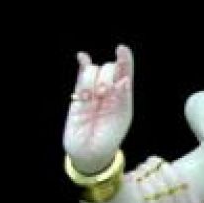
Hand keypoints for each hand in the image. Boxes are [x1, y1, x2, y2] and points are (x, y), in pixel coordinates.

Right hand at [64, 45, 133, 173]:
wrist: (89, 153)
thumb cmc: (109, 140)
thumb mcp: (120, 119)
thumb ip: (121, 98)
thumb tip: (124, 79)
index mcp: (123, 99)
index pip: (125, 74)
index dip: (125, 60)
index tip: (122, 49)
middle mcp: (110, 93)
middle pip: (109, 70)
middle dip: (106, 78)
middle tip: (102, 95)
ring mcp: (93, 93)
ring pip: (94, 72)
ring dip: (92, 80)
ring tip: (91, 99)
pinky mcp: (78, 96)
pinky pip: (81, 75)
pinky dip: (83, 66)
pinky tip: (82, 58)